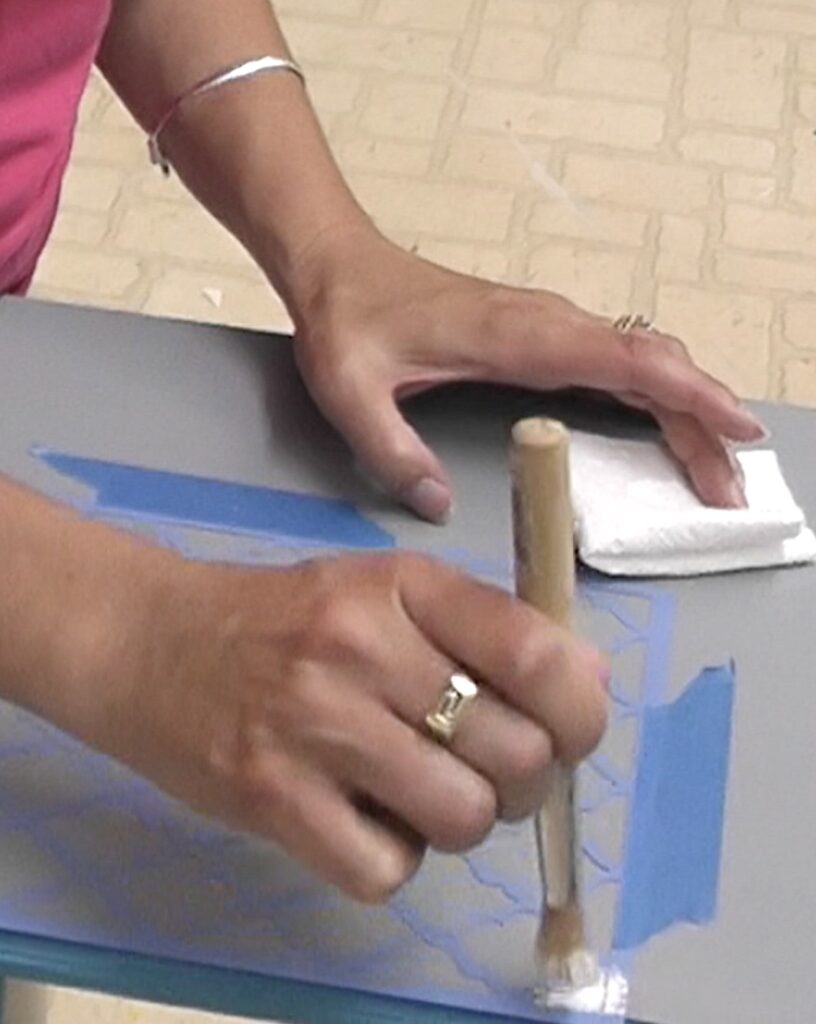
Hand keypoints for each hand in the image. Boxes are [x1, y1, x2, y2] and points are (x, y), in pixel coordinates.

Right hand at [91, 551, 606, 901]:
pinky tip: (363, 818)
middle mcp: (362, 647)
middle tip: (486, 767)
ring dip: (460, 819)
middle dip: (523, 779)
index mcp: (404, 585)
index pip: (535, 652)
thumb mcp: (387, 594)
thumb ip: (485, 632)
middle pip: (515, 753)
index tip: (573, 730)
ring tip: (418, 791)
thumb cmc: (285, 619)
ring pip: (462, 818)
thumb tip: (588, 685)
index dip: (582, 709)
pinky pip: (388, 871)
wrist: (152, 643)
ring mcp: (314, 726)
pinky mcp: (272, 799)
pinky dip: (393, 857)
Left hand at [287, 226, 765, 522]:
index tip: (736, 426)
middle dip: (702, 422)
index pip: (624, 360)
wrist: (338, 264)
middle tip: (729, 487)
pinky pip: (617, 364)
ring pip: (642, 364)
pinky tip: (670, 425)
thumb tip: (439, 504)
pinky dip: (655, 395)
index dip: (688, 393)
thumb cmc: (348, 317)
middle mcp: (544, 325)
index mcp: (514, 336)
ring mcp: (546, 328)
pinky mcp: (539, 337)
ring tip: (716, 468)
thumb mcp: (350, 391)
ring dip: (686, 411)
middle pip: (651, 367)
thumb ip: (392, 451)